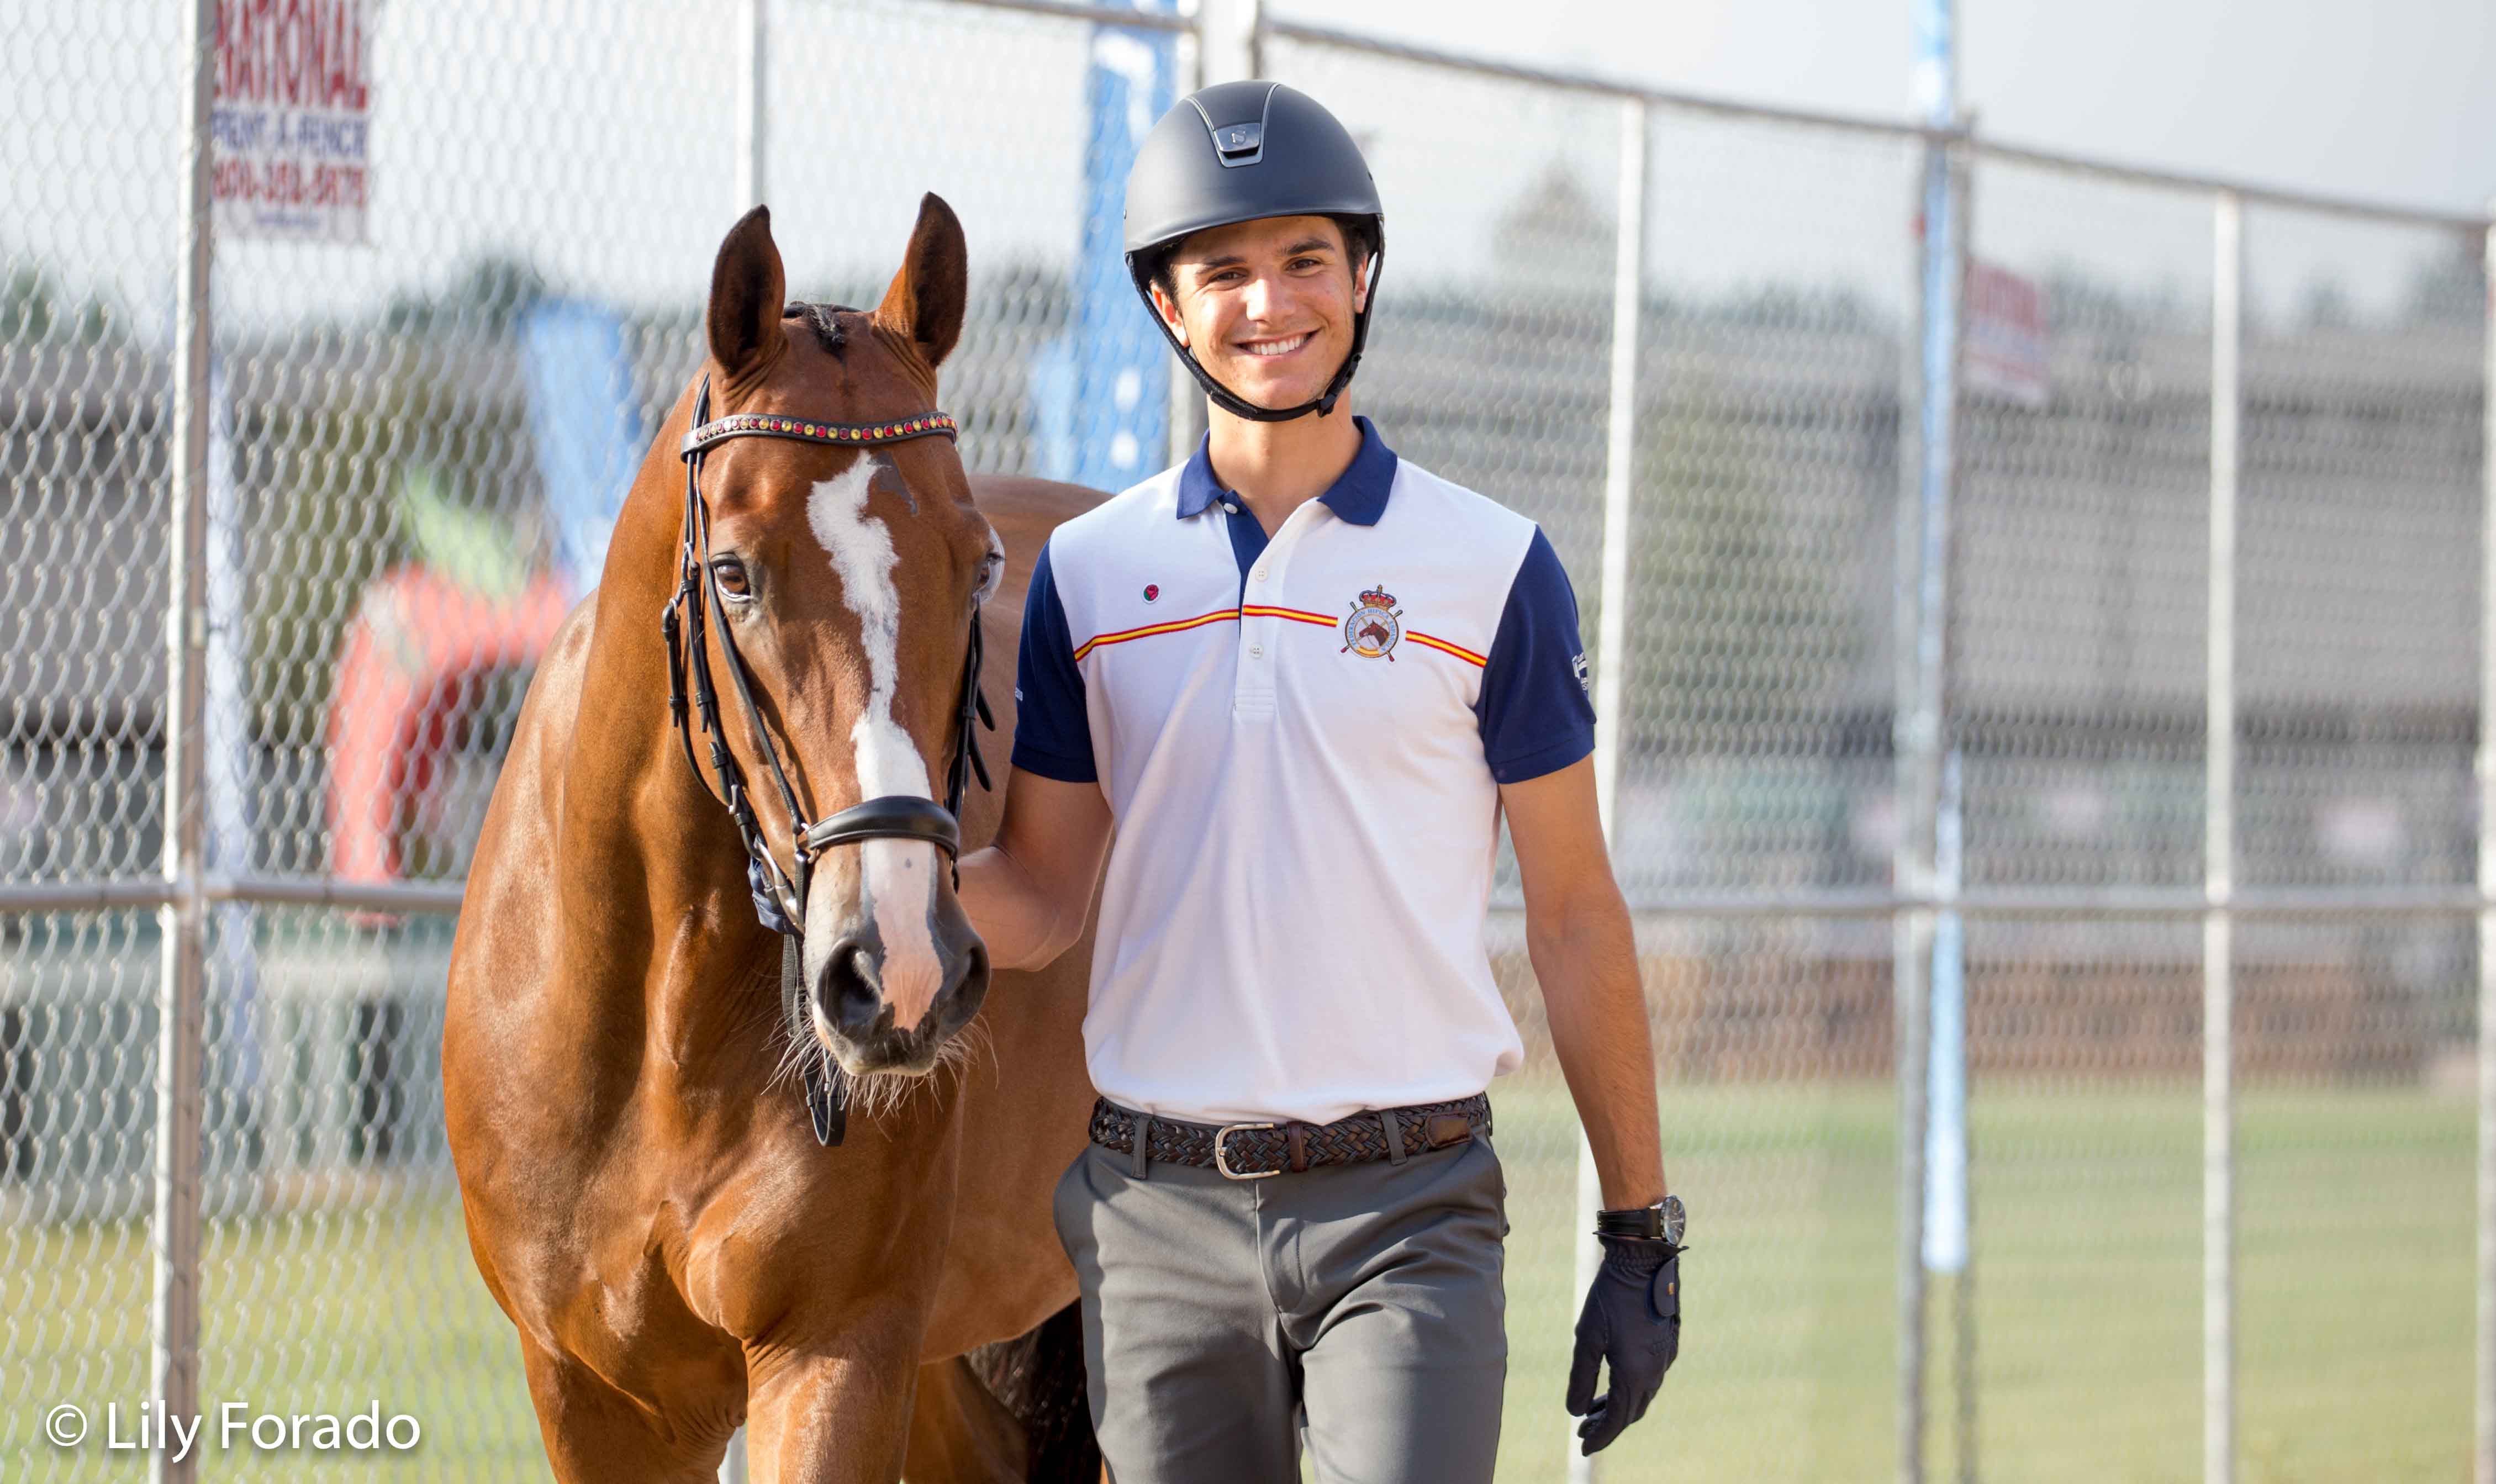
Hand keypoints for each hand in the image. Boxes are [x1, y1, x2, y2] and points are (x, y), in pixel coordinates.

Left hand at [1566, 1236, 1680, 1454]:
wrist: (1643, 1261)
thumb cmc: (1611, 1296)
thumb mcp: (1587, 1337)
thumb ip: (1581, 1377)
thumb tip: (1575, 1411)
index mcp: (1635, 1374)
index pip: (1617, 1420)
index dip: (1600, 1437)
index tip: (1583, 1448)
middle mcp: (1655, 1372)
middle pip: (1632, 1412)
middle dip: (1607, 1425)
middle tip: (1583, 1431)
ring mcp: (1666, 1358)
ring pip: (1642, 1396)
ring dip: (1619, 1407)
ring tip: (1593, 1410)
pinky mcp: (1668, 1345)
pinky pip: (1650, 1379)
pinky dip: (1631, 1389)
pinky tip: (1615, 1383)